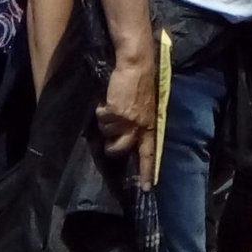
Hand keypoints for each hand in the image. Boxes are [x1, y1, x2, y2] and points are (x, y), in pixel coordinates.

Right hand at [96, 48, 157, 188]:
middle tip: (109, 139)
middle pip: (120, 148)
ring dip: (106, 121)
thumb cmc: (140, 82)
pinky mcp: (114, 111)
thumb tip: (129, 134)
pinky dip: (101, 109)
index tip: (145, 188)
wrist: (135, 63)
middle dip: (111, 146)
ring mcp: (126, 119)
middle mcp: (139, 126)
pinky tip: (108, 99)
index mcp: (149, 125)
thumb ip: (140, 121)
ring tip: (111, 107)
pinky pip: (101, 117)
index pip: (149, 153)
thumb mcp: (145, 106)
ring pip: (107, 132)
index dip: (146, 171)